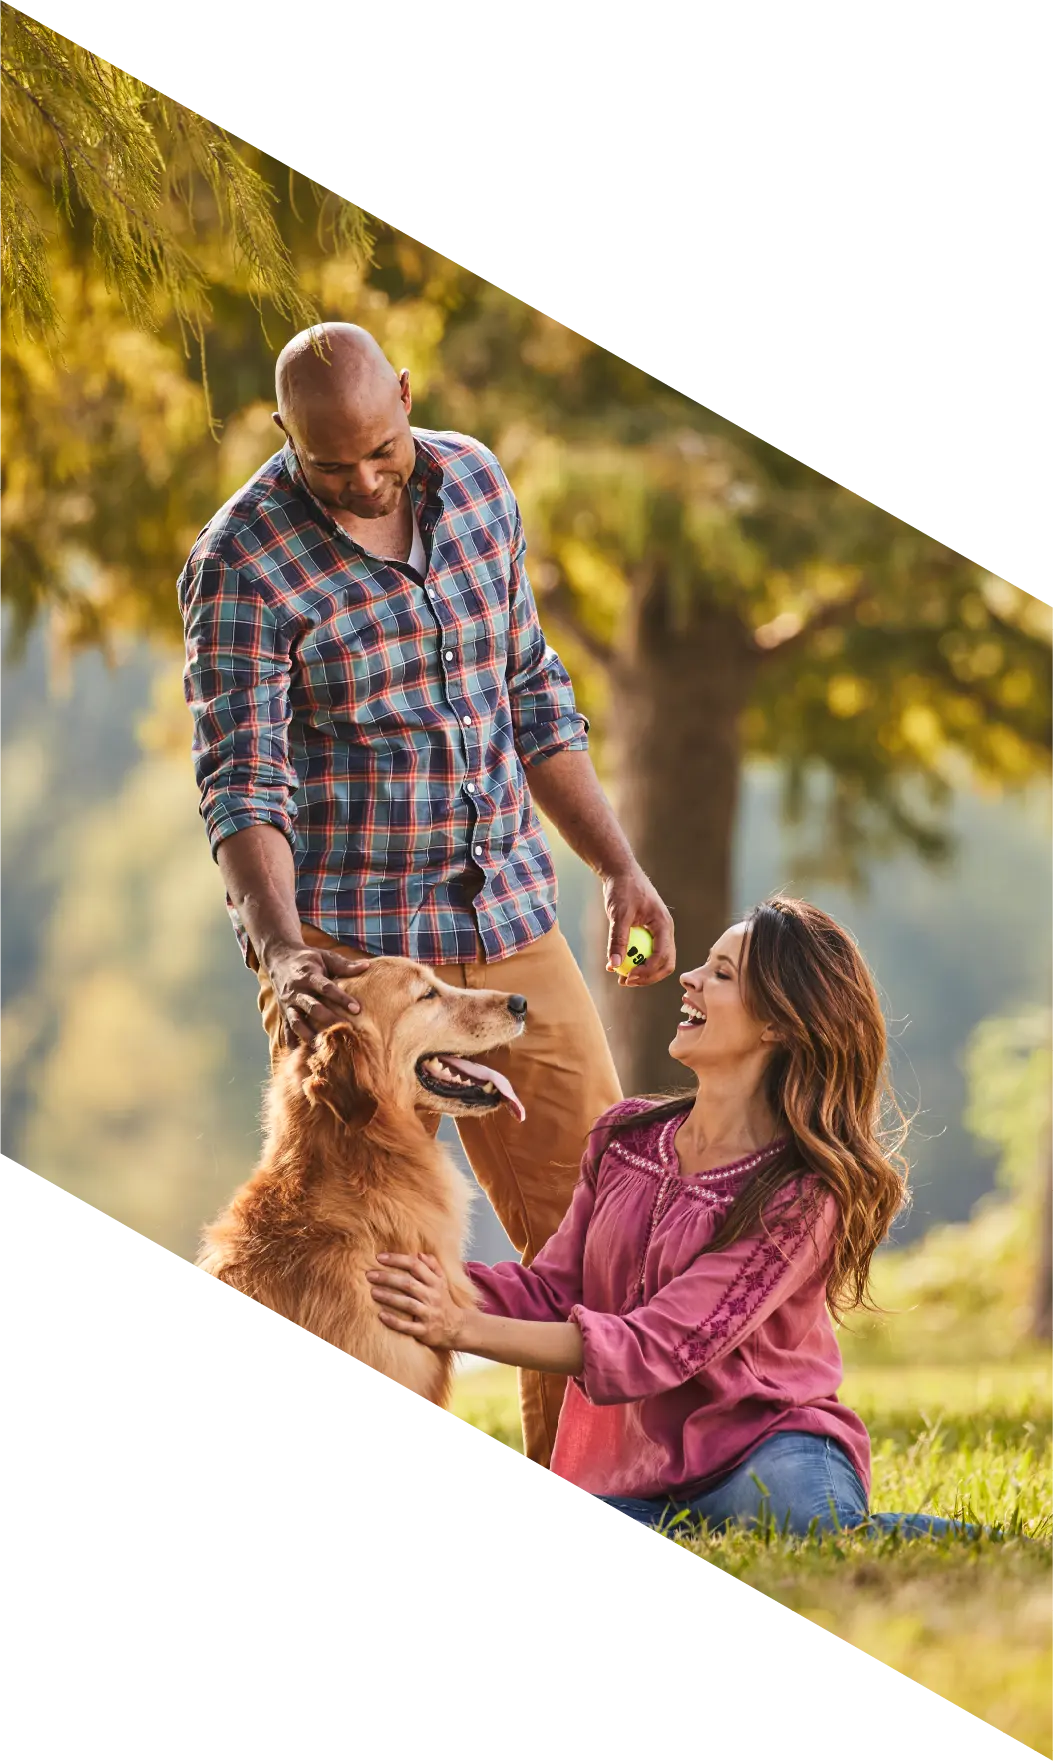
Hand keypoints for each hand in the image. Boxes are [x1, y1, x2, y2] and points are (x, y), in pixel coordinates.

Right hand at [264, 943, 371, 1049]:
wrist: (278, 957)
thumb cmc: (307, 958)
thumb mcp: (325, 956)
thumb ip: (344, 965)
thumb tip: (367, 966)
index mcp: (309, 975)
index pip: (327, 988)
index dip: (342, 998)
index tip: (357, 1009)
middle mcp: (297, 991)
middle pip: (313, 1008)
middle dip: (329, 1020)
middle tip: (345, 1032)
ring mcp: (289, 1003)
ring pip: (298, 1022)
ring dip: (310, 1035)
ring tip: (323, 1048)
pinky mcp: (284, 1012)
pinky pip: (287, 1029)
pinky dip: (292, 1042)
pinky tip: (300, 1055)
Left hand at [367, 1253, 465, 1349]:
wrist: (457, 1327)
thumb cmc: (444, 1301)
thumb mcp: (442, 1281)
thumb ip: (432, 1266)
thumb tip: (419, 1253)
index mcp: (435, 1282)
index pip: (416, 1266)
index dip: (397, 1260)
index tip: (379, 1258)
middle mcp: (432, 1296)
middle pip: (409, 1284)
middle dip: (388, 1278)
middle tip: (370, 1275)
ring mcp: (429, 1314)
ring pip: (407, 1304)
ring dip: (389, 1297)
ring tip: (373, 1292)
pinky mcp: (425, 1331)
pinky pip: (408, 1327)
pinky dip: (394, 1321)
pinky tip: (381, 1315)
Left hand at [602, 863, 675, 986]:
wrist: (620, 872)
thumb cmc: (622, 889)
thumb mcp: (619, 914)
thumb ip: (618, 939)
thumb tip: (614, 965)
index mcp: (664, 925)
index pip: (663, 956)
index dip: (647, 971)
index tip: (627, 977)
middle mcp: (664, 931)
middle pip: (664, 963)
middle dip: (647, 976)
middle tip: (625, 982)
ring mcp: (657, 933)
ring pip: (656, 961)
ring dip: (640, 972)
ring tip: (619, 977)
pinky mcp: (648, 933)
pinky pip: (645, 953)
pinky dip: (633, 961)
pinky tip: (615, 965)